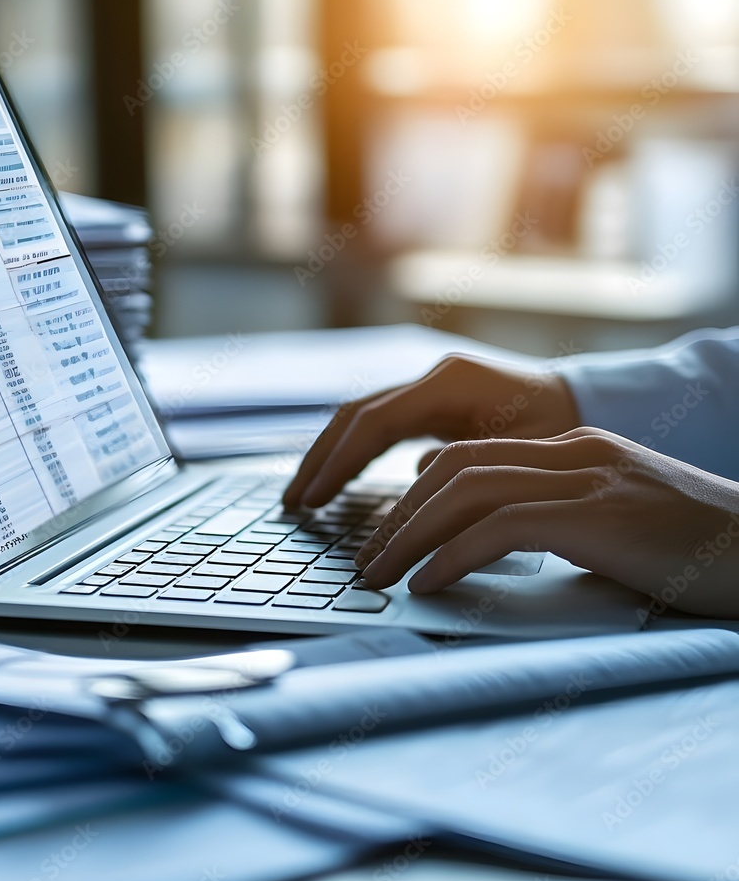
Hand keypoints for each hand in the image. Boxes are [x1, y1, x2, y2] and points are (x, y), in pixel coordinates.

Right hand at [283, 355, 579, 510]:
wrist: (587, 405)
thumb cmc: (565, 434)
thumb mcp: (523, 457)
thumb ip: (466, 469)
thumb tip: (413, 487)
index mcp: (450, 384)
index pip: (374, 424)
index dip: (338, 463)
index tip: (314, 500)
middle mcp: (432, 378)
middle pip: (355, 416)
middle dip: (320, 459)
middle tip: (293, 502)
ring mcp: (429, 388)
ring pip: (360, 419)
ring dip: (329, 456)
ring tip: (305, 496)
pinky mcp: (431, 404)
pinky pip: (379, 427)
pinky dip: (353, 453)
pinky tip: (338, 481)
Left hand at [355, 428, 738, 618]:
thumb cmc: (696, 552)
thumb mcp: (613, 523)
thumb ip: (553, 519)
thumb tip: (486, 546)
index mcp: (573, 450)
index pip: (470, 457)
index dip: (417, 493)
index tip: (389, 532)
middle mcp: (573, 453)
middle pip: (455, 468)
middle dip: (399, 513)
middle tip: (366, 556)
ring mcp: (587, 478)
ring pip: (466, 491)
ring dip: (410, 534)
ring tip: (378, 574)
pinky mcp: (596, 515)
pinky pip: (499, 528)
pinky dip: (451, 555)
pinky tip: (425, 584)